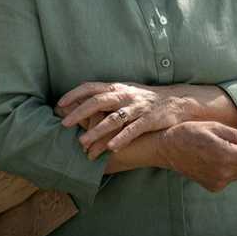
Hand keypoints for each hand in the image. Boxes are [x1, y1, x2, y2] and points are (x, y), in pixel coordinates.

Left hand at [58, 82, 192, 153]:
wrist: (176, 102)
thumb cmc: (144, 99)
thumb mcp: (124, 92)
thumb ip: (104, 95)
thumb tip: (79, 100)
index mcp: (116, 88)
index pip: (91, 87)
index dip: (74, 94)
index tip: (60, 104)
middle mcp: (124, 96)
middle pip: (98, 102)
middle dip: (79, 113)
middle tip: (64, 124)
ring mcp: (136, 108)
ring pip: (113, 119)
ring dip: (96, 131)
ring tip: (82, 143)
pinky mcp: (148, 120)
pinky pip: (133, 130)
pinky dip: (121, 138)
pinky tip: (111, 148)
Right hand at [155, 121, 236, 191]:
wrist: (167, 148)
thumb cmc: (190, 132)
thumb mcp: (214, 126)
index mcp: (225, 155)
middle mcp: (224, 172)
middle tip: (233, 141)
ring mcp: (218, 181)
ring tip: (222, 149)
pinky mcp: (214, 186)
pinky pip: (232, 177)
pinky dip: (230, 168)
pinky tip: (215, 159)